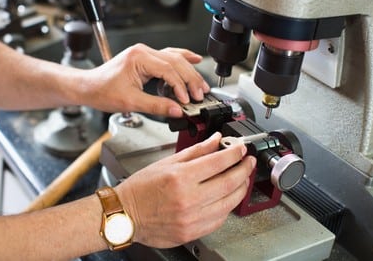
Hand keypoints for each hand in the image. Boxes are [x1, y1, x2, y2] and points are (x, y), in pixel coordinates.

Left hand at [81, 44, 209, 116]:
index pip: (168, 70)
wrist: (88, 87)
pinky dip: (182, 60)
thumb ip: (156, 106)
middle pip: (175, 62)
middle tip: (200, 93)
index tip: (186, 100)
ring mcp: (144, 53)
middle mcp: (143, 52)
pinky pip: (168, 56)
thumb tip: (176, 110)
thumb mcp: (130, 102)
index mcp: (139, 57)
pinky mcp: (145, 58)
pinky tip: (193, 59)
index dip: (180, 86)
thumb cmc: (102, 91)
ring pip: (174, 58)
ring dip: (189, 71)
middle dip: (190, 79)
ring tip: (200, 85)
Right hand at [115, 132, 256, 247]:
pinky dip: (227, 206)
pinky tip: (227, 197)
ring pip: (229, 202)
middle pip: (230, 182)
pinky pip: (219, 219)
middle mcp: (188, 199)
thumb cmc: (141, 189)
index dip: (235, 153)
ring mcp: (192, 218)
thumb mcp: (167, 163)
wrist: (124, 215)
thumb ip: (196, 151)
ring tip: (242, 178)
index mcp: (181, 178)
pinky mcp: (192, 232)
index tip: (241, 149)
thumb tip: (215, 141)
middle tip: (248, 162)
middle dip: (244, 169)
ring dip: (241, 188)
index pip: (219, 162)